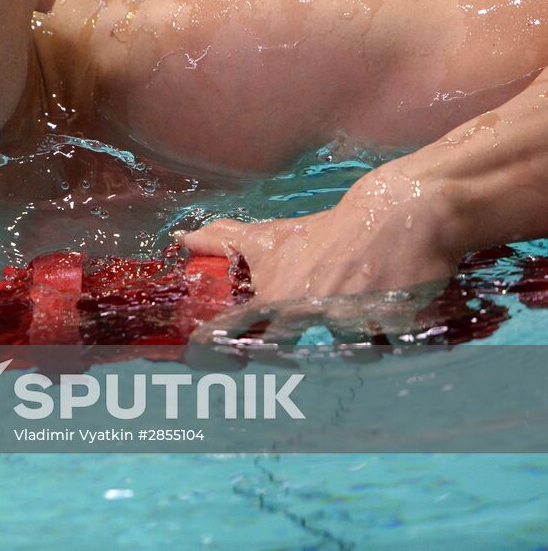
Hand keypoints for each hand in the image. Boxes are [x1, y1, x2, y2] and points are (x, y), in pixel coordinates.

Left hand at [178, 167, 463, 338]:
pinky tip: (393, 320)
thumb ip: (223, 241)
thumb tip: (181, 240)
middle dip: (285, 355)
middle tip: (288, 350)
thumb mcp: (270, 237)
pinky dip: (391, 340)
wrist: (393, 215)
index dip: (214, 346)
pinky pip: (389, 348)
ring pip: (346, 352)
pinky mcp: (391, 327)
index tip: (201, 358)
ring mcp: (350, 321)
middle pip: (285, 352)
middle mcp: (307, 311)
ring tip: (359, 320)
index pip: (234, 329)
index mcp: (277, 296)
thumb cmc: (324, 232)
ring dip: (351, 342)